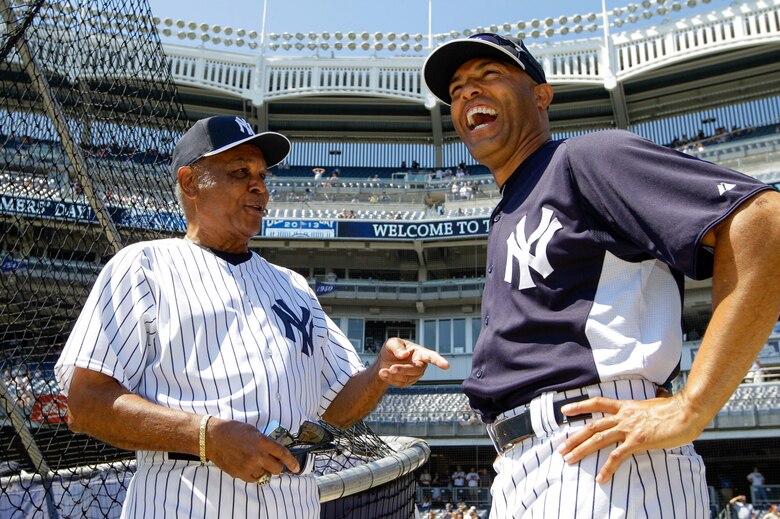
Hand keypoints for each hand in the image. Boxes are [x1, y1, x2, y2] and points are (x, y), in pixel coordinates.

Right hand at [206, 418, 299, 483]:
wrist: (213, 438)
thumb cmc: (233, 430)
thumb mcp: (253, 431)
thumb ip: (264, 441)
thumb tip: (273, 450)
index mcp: (262, 442)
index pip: (283, 454)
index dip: (292, 462)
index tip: (297, 468)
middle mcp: (257, 456)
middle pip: (277, 469)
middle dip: (277, 466)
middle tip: (272, 461)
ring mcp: (249, 466)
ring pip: (266, 475)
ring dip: (265, 470)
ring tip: (258, 463)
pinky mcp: (240, 474)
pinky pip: (254, 479)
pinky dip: (255, 475)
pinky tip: (250, 467)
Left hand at [376, 338, 449, 386]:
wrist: (385, 360)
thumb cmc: (392, 349)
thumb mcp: (392, 343)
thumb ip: (397, 347)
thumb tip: (404, 355)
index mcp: (420, 352)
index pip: (431, 357)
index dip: (439, 361)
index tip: (446, 366)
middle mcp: (421, 364)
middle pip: (416, 370)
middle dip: (404, 370)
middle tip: (391, 368)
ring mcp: (415, 375)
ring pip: (408, 378)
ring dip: (394, 375)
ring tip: (383, 370)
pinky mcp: (408, 382)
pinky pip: (401, 384)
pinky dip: (390, 379)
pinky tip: (384, 373)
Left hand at [555, 393, 704, 482]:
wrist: (688, 410)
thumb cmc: (677, 409)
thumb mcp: (656, 405)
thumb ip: (646, 408)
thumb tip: (653, 404)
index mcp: (626, 407)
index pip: (597, 403)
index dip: (579, 406)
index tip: (565, 410)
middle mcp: (624, 416)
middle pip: (592, 425)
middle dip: (574, 437)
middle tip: (561, 447)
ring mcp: (629, 428)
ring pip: (598, 438)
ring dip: (581, 450)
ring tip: (569, 459)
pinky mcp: (638, 441)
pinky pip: (618, 456)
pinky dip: (608, 468)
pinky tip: (601, 478)